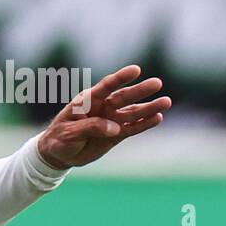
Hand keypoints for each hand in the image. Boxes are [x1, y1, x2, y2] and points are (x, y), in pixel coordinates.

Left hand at [36, 65, 170, 169]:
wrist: (58, 154)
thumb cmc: (59, 139)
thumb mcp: (69, 132)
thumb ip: (90, 127)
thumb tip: (114, 127)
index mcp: (87, 101)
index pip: (106, 87)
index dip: (120, 78)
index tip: (136, 70)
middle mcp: (103, 107)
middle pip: (124, 97)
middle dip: (140, 91)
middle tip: (157, 83)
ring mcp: (111, 120)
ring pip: (133, 112)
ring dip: (149, 107)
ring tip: (166, 102)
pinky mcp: (117, 134)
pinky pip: (133, 128)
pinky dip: (145, 124)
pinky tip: (158, 118)